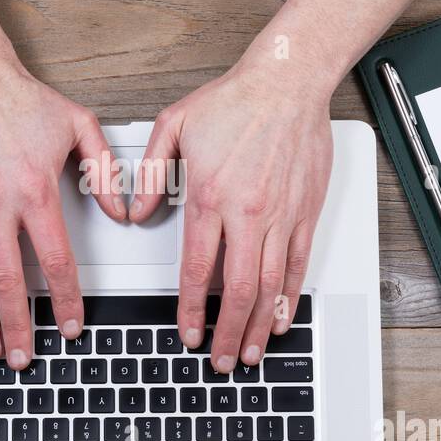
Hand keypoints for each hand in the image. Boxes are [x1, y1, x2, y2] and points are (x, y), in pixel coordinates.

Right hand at [0, 59, 125, 368]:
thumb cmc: (17, 97)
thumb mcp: (78, 125)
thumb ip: (105, 171)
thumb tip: (121, 209)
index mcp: (35, 191)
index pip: (56, 261)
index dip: (67, 300)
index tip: (71, 325)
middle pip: (10, 281)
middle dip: (19, 327)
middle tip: (23, 357)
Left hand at [131, 63, 332, 372]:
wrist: (288, 81)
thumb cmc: (234, 100)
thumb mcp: (172, 126)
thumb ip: (148, 172)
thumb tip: (134, 211)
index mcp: (208, 195)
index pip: (196, 269)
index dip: (190, 309)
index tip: (188, 333)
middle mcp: (247, 212)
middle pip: (236, 290)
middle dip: (227, 333)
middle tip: (221, 360)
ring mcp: (281, 215)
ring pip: (269, 286)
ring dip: (258, 326)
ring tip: (251, 353)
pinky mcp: (305, 212)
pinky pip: (298, 265)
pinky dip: (289, 297)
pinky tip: (281, 318)